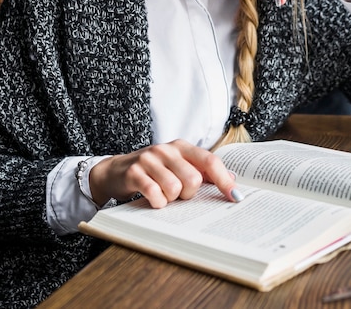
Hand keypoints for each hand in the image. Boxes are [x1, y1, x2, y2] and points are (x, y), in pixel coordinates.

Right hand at [89, 140, 239, 207]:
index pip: (210, 160)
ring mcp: (149, 159)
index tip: (235, 196)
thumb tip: (232, 179)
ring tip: (162, 194)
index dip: (224, 179)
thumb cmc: (153, 171)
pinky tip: (153, 199)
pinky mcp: (134, 172)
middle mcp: (167, 149)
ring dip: (170, 199)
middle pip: (193, 179)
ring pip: (175, 189)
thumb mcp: (178, 166)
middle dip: (188, 194)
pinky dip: (157, 203)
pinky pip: (154, 194)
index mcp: (182, 147)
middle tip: (177, 194)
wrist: (115, 171)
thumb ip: (203, 171)